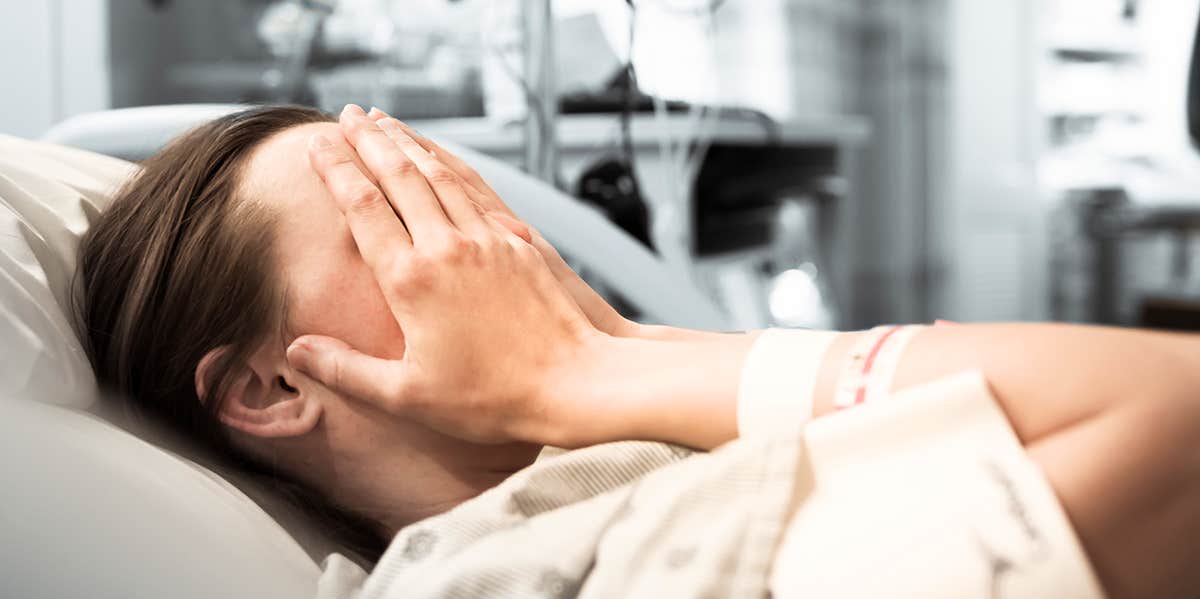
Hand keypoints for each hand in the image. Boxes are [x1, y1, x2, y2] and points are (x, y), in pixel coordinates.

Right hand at [287, 105, 602, 444]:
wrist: (572, 383)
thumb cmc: (490, 400)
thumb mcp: (407, 396)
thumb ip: (346, 370)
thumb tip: (297, 350)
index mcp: (411, 280)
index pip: (362, 208)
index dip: (337, 172)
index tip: (316, 145)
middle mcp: (447, 247)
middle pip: (399, 177)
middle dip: (368, 141)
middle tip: (345, 115)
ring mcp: (487, 239)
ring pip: (439, 175)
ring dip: (408, 143)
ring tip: (384, 122)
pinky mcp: (518, 242)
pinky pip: (476, 189)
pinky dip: (451, 164)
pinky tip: (441, 157)